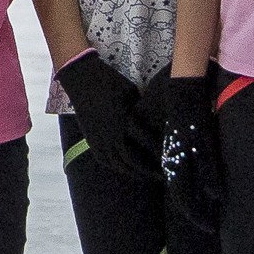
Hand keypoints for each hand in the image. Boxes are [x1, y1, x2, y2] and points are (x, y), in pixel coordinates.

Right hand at [56, 51, 154, 181]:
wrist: (82, 78)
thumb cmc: (111, 81)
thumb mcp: (133, 94)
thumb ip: (141, 112)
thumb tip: (153, 124)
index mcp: (126, 122)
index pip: (148, 144)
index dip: (160, 153)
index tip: (171, 158)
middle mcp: (112, 134)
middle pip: (132, 161)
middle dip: (148, 170)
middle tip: (161, 175)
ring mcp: (99, 138)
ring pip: (117, 163)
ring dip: (132, 172)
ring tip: (145, 176)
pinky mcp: (90, 138)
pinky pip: (103, 158)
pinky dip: (114, 166)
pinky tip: (123, 168)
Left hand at [156, 71, 225, 237]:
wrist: (183, 80)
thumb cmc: (180, 101)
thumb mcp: (175, 129)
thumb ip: (178, 146)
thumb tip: (186, 160)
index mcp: (170, 154)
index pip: (176, 188)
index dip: (186, 206)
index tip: (198, 220)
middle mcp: (175, 154)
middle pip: (181, 193)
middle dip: (194, 214)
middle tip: (207, 229)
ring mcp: (186, 146)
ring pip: (191, 183)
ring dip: (201, 206)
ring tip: (211, 223)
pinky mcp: (197, 136)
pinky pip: (204, 164)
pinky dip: (211, 182)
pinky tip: (218, 197)